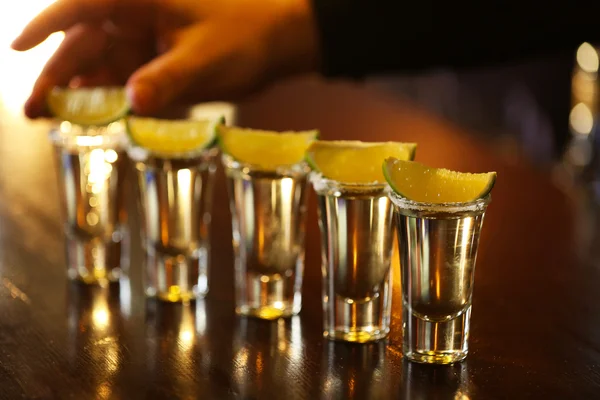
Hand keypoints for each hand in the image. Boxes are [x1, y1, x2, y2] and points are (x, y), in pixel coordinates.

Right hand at [11, 0, 318, 117]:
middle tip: (35, 111)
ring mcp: (148, 43)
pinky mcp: (160, 66)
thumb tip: (133, 100)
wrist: (282, 43)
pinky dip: (111, 102)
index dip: (45, 26)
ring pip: (102, 68)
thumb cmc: (247, 35)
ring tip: (55, 121)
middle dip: (58, 76)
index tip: (16, 46)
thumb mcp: (206, 57)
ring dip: (80, 94)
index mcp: (140, 1)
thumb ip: (168, 78)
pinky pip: (126, 84)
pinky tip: (94, 120)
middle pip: (85, 45)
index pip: (81, 7)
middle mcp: (137, 19)